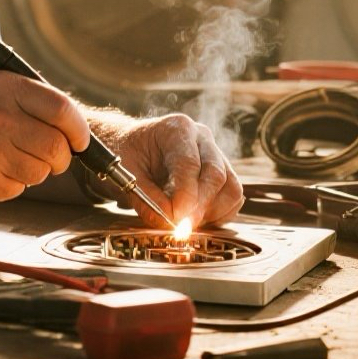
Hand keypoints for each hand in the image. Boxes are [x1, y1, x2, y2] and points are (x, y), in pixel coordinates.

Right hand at [0, 70, 90, 206]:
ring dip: (32, 170)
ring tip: (4, 157)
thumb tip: (71, 124)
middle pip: (57, 148)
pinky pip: (17, 188)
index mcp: (4, 87)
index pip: (62, 110)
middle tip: (48, 155)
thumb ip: (27, 99)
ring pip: (40, 172)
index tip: (79, 140)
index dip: (78, 130)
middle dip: (60, 157)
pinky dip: (9, 183)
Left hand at [95, 113, 243, 227]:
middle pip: (216, 175)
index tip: (175, 219)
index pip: (190, 164)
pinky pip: (232, 198)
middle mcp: (201, 138)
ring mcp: (215, 154)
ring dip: (212, 212)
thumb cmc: (128, 154)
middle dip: (199, 207)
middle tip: (180, 229)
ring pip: (231, 188)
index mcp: (176, 129)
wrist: (133, 148)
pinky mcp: (223, 172)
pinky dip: (219, 214)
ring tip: (185, 222)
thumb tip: (168, 222)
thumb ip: (145, 199)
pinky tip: (196, 218)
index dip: (185, 196)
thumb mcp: (125, 174)